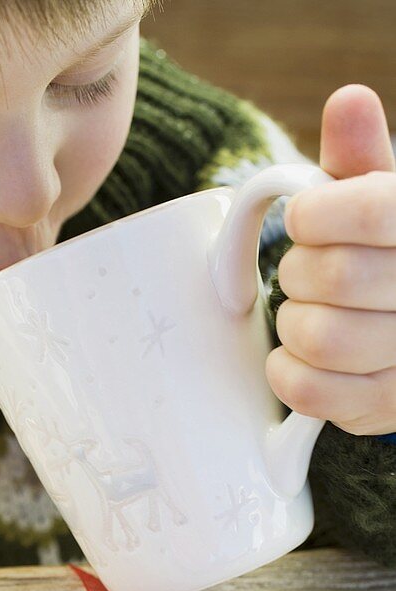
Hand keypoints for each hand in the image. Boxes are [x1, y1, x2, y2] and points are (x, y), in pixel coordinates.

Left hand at [268, 85, 395, 434]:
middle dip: (301, 271)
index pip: (370, 211)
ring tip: (309, 313)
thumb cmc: (384, 258)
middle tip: (308, 272)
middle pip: (336, 276)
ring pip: (321, 337)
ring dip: (295, 323)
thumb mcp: (380, 201)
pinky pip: (309, 391)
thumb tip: (347, 101)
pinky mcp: (384, 407)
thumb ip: (359, 158)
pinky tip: (300, 355)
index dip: (317, 215)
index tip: (305, 220)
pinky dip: (287, 369)